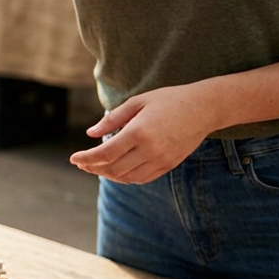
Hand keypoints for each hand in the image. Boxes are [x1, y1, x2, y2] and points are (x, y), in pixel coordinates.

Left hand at [70, 83, 224, 183]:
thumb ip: (113, 119)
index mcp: (139, 132)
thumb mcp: (138, 102)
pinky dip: (126, 177)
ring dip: (108, 174)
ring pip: (127, 177)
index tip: (73, 158)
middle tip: (81, 163)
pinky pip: (143, 178)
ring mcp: (162, 160)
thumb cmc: (168, 100)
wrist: (204, 108)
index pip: (105, 153)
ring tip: (96, 167)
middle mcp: (150, 150)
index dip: (86, 159)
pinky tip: (117, 170)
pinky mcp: (169, 165)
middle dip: (93, 167)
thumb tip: (90, 133)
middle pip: (113, 168)